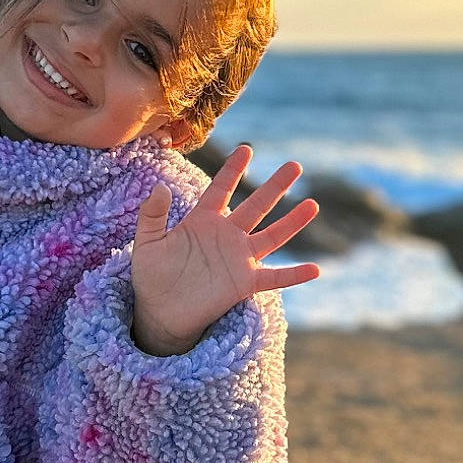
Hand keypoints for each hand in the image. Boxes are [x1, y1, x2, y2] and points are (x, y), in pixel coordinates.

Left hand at [130, 145, 320, 354]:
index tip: (246, 149)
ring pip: (271, 236)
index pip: (221, 189)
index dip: (233, 170)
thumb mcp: (147, 242)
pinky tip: (315, 269)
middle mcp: (226, 235)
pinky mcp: (244, 283)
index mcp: (203, 220)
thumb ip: (152, 215)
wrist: (159, 312)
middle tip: (295, 165)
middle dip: (275, 186)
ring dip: (292, 222)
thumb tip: (161, 187)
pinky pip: (274, 278)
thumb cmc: (151, 276)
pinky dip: (294, 275)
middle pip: (256, 205)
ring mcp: (238, 259)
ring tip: (312, 204)